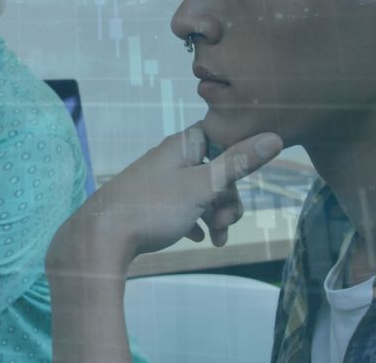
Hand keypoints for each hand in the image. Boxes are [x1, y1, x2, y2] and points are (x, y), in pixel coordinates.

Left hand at [59, 125, 282, 263]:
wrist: (101, 239)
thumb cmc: (151, 208)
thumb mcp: (202, 186)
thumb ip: (239, 162)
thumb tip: (274, 136)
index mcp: (182, 146)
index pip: (222, 137)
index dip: (238, 158)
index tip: (242, 180)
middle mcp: (170, 160)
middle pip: (216, 170)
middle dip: (228, 198)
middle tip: (224, 221)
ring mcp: (160, 183)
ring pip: (202, 193)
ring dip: (216, 214)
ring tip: (215, 237)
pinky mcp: (152, 205)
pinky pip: (184, 209)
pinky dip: (196, 222)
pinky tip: (197, 238)